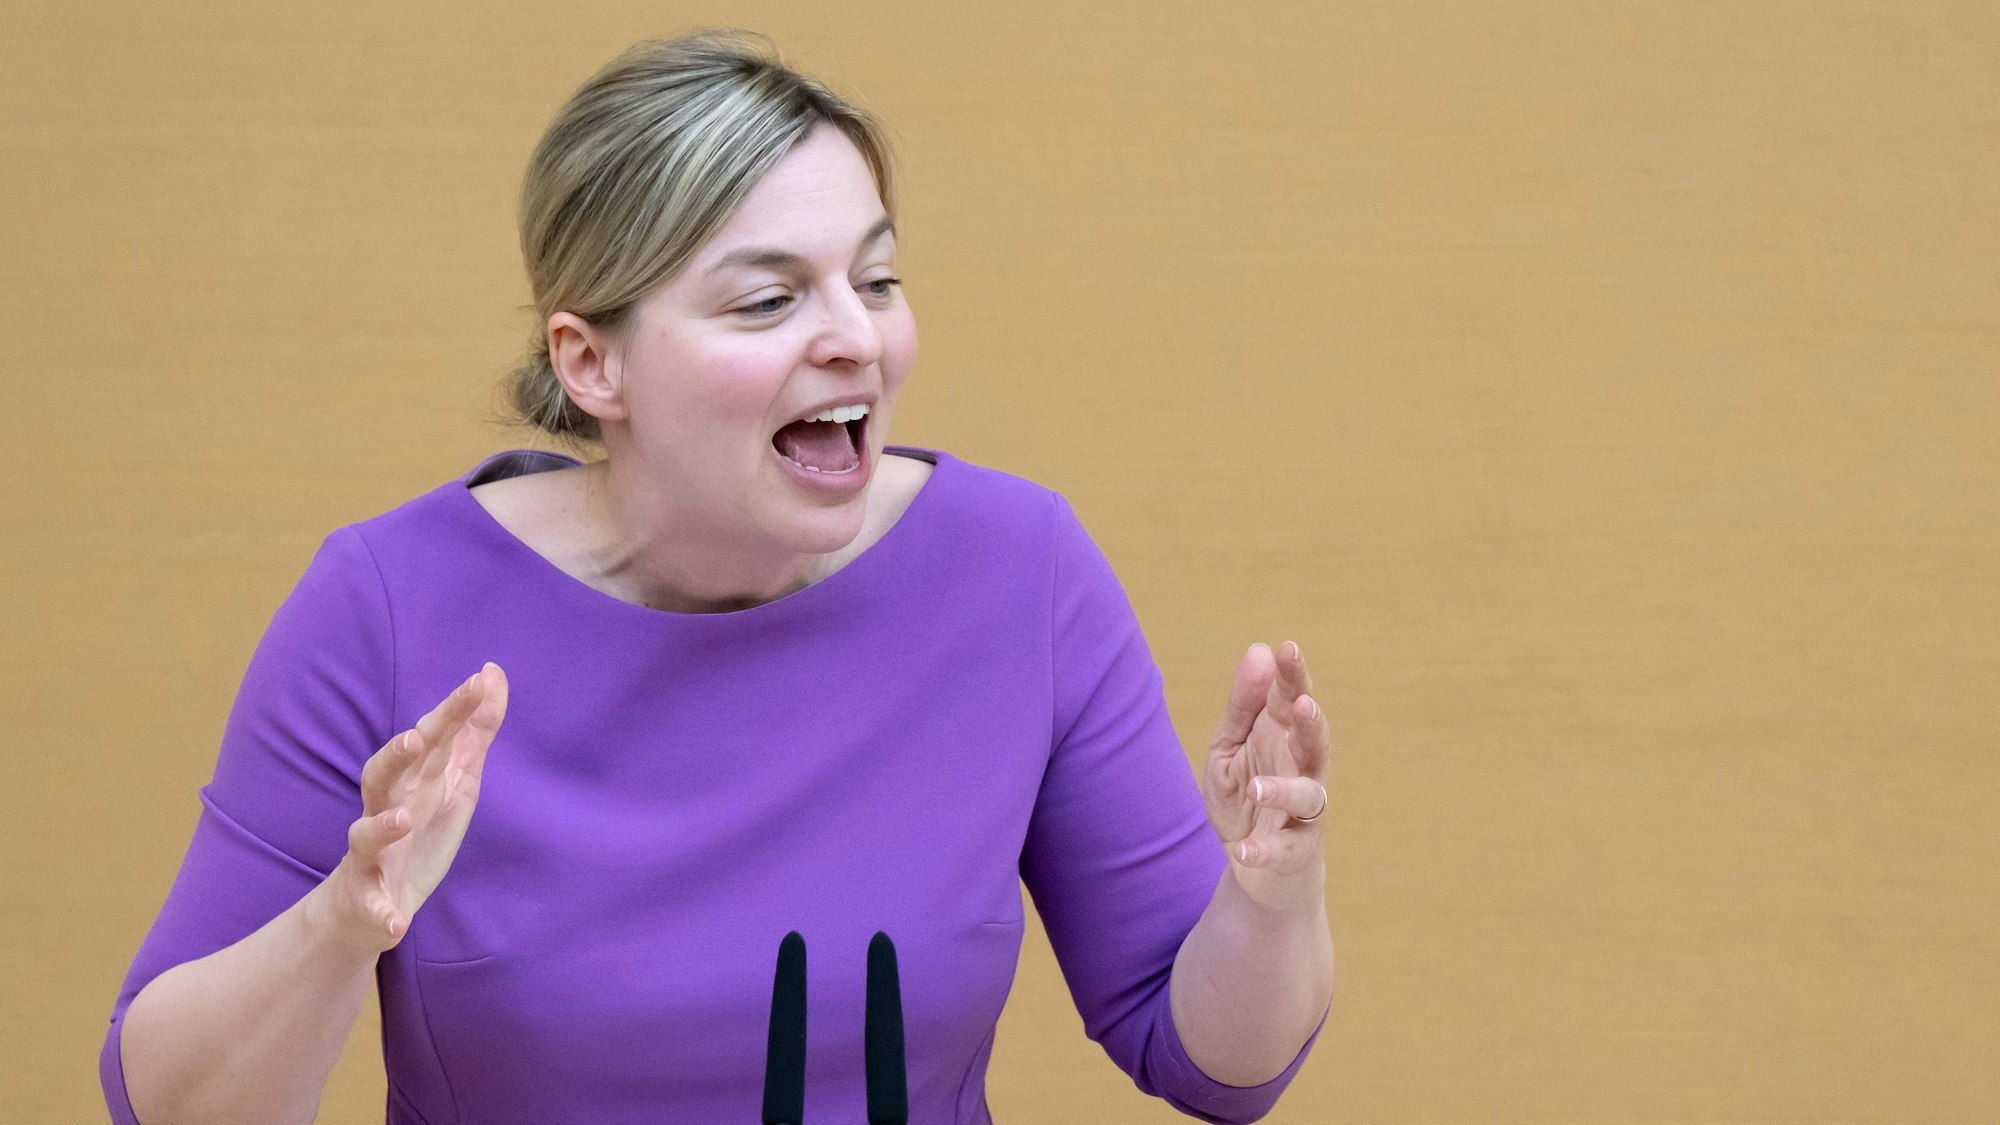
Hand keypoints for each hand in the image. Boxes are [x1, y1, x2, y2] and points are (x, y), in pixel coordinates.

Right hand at [317, 663, 508, 952]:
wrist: (367, 907)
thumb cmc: (415, 830)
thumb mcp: (454, 781)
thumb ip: (473, 732)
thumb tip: (492, 673)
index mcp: (410, 782)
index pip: (429, 740)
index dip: (451, 712)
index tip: (478, 682)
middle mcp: (383, 810)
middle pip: (383, 775)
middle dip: (396, 755)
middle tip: (416, 737)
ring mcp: (370, 855)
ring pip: (364, 835)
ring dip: (382, 826)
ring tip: (402, 821)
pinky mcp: (366, 899)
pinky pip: (371, 906)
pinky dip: (381, 914)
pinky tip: (396, 923)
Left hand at [1201, 641, 1329, 914]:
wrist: (1257, 867)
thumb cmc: (1245, 795)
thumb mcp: (1230, 745)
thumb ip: (1243, 704)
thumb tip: (1260, 650)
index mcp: (1284, 736)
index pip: (1293, 698)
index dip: (1293, 676)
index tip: (1287, 649)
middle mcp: (1302, 769)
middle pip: (1314, 741)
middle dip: (1310, 722)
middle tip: (1303, 704)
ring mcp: (1303, 813)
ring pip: (1306, 796)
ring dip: (1284, 791)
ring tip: (1257, 789)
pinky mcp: (1294, 852)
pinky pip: (1282, 850)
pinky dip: (1262, 851)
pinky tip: (1243, 850)